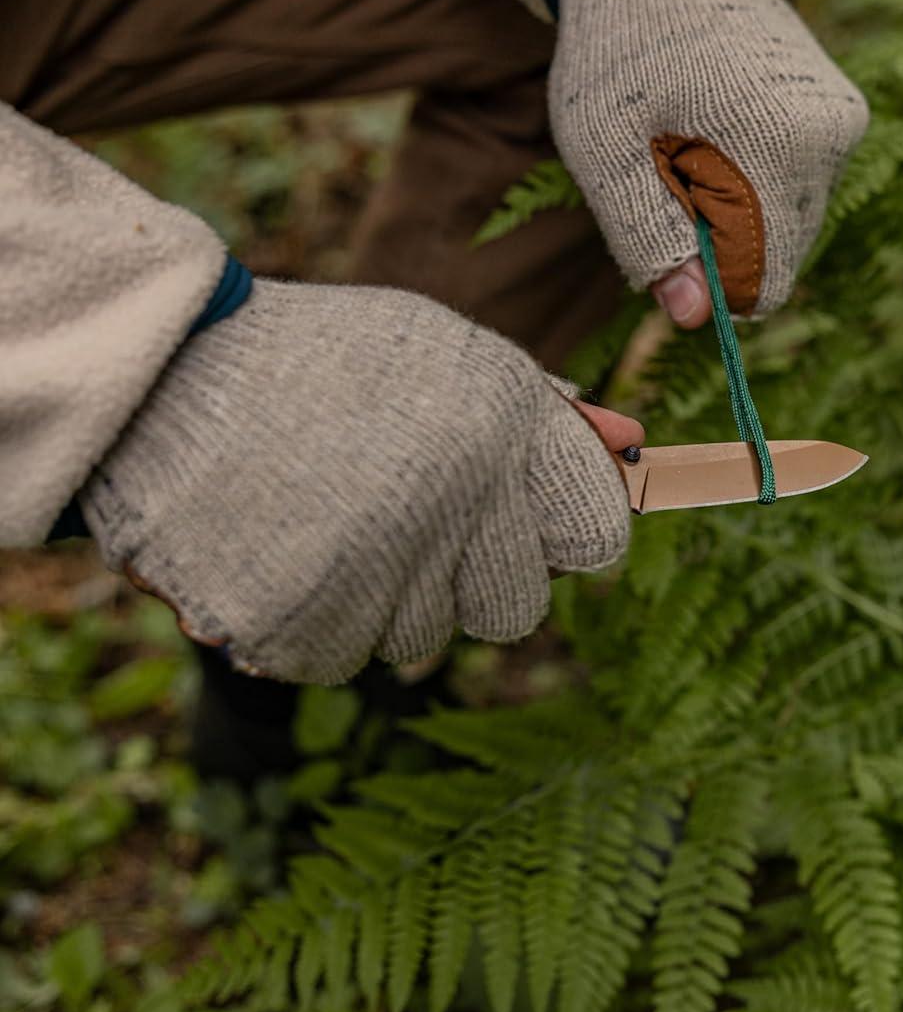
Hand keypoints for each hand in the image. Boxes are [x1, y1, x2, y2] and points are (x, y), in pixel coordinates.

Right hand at [80, 280, 637, 683]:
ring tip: (326, 519)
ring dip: (385, 597)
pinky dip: (313, 623)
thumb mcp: (448, 355)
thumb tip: (633, 447)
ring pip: (423, 637)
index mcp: (502, 430)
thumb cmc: (323, 361)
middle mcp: (456, 505)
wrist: (161, 372)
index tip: (524, 520)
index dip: (562, 531)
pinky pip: (340, 656)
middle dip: (474, 575)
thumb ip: (544, 411)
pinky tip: (281, 551)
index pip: (598, 537)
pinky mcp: (298, 625)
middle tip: (407, 520)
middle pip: (518, 608)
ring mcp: (377, 571)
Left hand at [548, 0, 869, 326]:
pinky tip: (717, 131)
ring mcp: (844, 123)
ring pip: (789, 222)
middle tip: (665, 177)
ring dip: (735, 211)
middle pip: (779, 255)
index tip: (659, 235)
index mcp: (779, 146)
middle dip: (719, 242)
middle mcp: (832, 138)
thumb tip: (692, 318)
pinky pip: (799, 185)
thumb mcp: (607, 153)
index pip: (761, 281)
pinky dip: (754, 180)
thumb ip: (649, 239)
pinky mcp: (841, 112)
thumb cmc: (619, 51)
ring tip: (689, 146)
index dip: (704, 283)